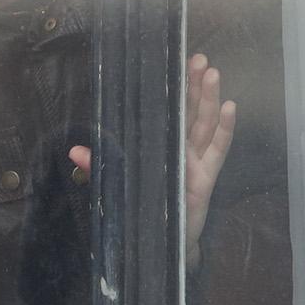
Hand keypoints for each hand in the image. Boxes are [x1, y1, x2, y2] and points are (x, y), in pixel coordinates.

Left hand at [68, 53, 236, 266]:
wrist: (160, 246)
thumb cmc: (141, 211)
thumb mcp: (117, 186)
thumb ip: (101, 167)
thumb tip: (74, 150)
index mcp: (156, 146)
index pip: (163, 112)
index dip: (170, 89)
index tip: (173, 63)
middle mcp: (178, 149)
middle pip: (187, 111)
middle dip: (193, 85)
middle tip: (197, 59)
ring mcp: (194, 161)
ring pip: (203, 123)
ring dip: (209, 98)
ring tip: (212, 74)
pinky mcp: (206, 177)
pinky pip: (217, 149)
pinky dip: (225, 129)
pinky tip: (230, 107)